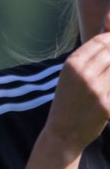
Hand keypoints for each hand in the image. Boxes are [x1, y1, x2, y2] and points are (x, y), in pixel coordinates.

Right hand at [46, 31, 109, 153]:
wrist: (63, 132)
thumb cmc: (69, 102)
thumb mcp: (70, 76)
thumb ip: (88, 58)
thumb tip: (108, 36)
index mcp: (72, 64)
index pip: (100, 41)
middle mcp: (84, 74)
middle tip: (109, 69)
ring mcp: (97, 90)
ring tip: (105, 80)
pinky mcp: (107, 106)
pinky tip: (107, 92)